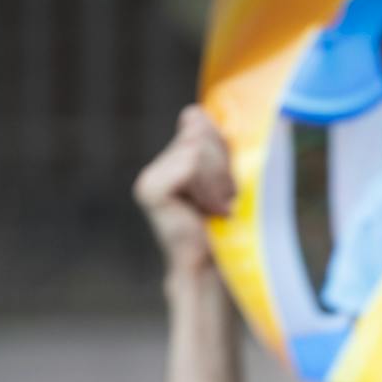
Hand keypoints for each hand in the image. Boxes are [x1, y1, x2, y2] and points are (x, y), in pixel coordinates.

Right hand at [133, 105, 235, 276]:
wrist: (217, 269)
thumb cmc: (231, 227)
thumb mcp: (232, 175)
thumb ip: (219, 143)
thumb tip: (195, 113)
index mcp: (177, 157)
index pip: (198, 120)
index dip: (222, 148)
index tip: (229, 186)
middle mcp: (160, 164)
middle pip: (198, 132)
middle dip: (222, 166)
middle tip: (226, 202)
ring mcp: (151, 177)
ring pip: (195, 147)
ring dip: (219, 180)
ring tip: (219, 208)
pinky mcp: (150, 188)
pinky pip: (189, 164)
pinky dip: (208, 187)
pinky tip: (210, 212)